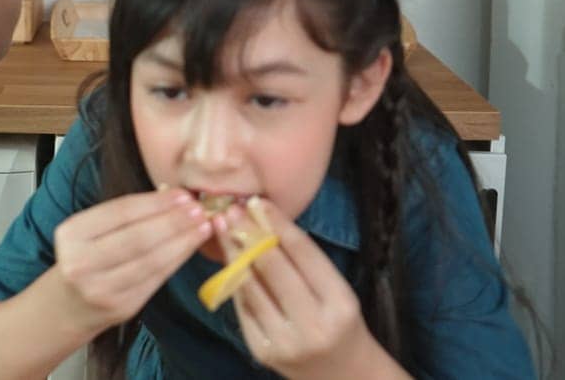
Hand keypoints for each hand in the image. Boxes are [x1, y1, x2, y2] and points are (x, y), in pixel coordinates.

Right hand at [50, 188, 213, 338]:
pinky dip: (177, 260)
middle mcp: (81, 263)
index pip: (119, 212)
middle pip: (137, 238)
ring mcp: (101, 289)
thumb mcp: (91, 231)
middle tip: (199, 210)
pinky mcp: (122, 307)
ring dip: (182, 242)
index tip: (182, 195)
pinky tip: (190, 247)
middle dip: (173, 222)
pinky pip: (156, 279)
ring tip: (202, 227)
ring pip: (151, 261)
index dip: (155, 203)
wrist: (70, 305)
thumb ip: (127, 215)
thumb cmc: (87, 257)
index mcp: (71, 234)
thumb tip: (175, 198)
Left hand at [215, 198, 400, 379]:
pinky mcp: (262, 351)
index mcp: (340, 303)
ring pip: (252, 286)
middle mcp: (313, 324)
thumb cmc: (338, 321)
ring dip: (233, 252)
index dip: (278, 224)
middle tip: (230, 208)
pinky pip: (244, 307)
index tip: (257, 201)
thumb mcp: (336, 289)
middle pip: (273, 267)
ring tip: (222, 228)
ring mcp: (285, 341)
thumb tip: (265, 218)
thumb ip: (305, 261)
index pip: (304, 254)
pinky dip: (235, 281)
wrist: (342, 373)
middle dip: (248, 233)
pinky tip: (228, 260)